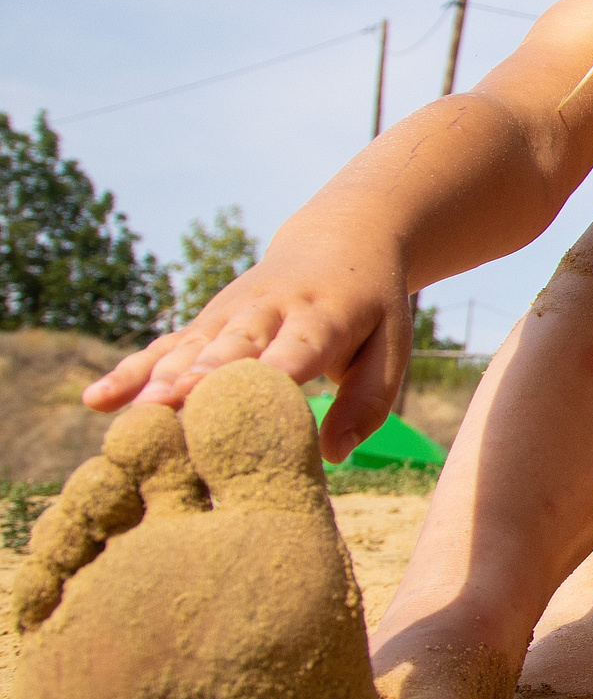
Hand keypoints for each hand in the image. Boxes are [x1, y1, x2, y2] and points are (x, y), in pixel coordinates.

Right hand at [82, 231, 411, 462]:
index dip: (262, 375)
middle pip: (232, 346)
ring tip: (131, 413)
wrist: (341, 243)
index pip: (293, 350)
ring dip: (159, 379)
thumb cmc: (370, 309)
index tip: (235, 400)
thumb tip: (333, 456)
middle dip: (198, 376)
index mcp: (324, 317)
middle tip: (165, 407)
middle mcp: (270, 312)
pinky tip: (96, 401)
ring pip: (191, 347)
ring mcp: (231, 314)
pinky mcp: (207, 323)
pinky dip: (132, 372)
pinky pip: (166, 347)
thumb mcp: (390, 348)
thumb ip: (366, 402)